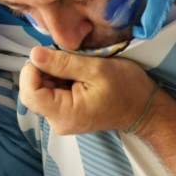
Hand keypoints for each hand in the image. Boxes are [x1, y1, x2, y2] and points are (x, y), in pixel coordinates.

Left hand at [19, 46, 155, 134]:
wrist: (145, 108)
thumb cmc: (126, 88)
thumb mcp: (96, 68)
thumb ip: (63, 63)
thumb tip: (34, 54)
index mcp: (65, 114)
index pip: (29, 93)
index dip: (32, 71)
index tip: (50, 56)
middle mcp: (57, 122)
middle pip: (33, 91)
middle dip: (45, 70)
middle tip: (69, 59)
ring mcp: (61, 119)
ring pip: (42, 89)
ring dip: (54, 72)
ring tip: (78, 67)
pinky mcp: (65, 113)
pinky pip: (52, 92)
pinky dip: (60, 78)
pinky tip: (78, 74)